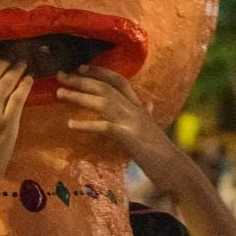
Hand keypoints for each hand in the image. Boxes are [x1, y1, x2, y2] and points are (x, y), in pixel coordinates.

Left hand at [55, 66, 185, 186]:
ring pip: (103, 102)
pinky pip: (104, 127)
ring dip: (79, 96)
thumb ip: (147, 114)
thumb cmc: (161, 152)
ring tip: (60, 93)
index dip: (100, 72)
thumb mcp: (152, 128)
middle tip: (60, 75)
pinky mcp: (129, 137)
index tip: (81, 67)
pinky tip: (71, 124)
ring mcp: (132, 122)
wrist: (175, 169)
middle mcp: (135, 109)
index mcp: (139, 106)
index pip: (119, 81)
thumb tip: (149, 103)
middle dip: (82, 80)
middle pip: (105, 88)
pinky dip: (87, 124)